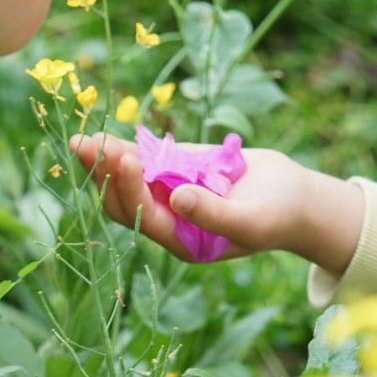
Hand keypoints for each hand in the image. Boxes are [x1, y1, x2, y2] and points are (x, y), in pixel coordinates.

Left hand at [68, 133, 361, 270]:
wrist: (294, 197)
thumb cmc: (277, 215)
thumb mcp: (250, 221)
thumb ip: (213, 214)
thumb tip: (175, 199)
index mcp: (182, 240)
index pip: (143, 216)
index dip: (129, 190)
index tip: (126, 160)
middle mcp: (169, 219)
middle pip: (124, 201)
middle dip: (104, 174)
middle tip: (84, 144)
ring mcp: (171, 192)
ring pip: (129, 179)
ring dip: (106, 160)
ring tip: (83, 138)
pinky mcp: (179, 170)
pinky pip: (146, 161)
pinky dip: (128, 148)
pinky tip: (107, 136)